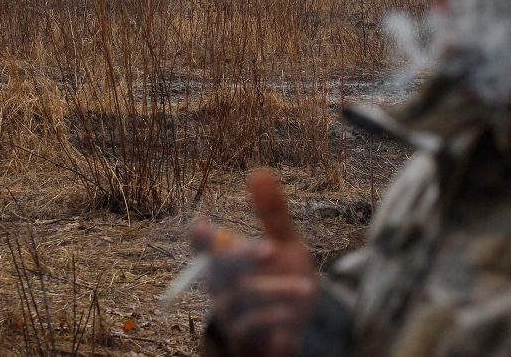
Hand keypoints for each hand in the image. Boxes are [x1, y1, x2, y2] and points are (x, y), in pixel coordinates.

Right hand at [192, 169, 316, 356]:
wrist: (300, 327)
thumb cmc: (284, 278)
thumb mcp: (284, 243)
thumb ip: (271, 212)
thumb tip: (258, 172)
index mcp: (226, 260)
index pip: (204, 248)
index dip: (201, 239)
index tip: (201, 226)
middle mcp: (222, 286)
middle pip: (221, 270)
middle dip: (243, 258)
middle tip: (271, 249)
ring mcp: (231, 314)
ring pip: (244, 298)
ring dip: (278, 291)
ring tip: (308, 289)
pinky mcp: (244, 338)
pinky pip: (254, 327)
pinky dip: (278, 316)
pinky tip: (296, 313)